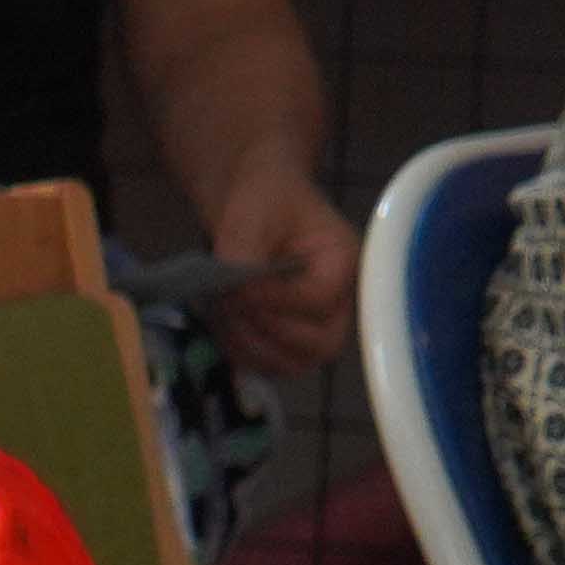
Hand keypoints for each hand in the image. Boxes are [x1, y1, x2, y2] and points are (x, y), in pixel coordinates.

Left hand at [203, 179, 360, 383]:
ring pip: (298, 362)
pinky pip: (275, 365)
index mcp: (343, 261)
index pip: (320, 298)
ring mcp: (318, 323)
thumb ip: (244, 250)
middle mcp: (340, 300)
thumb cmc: (262, 199)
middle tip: (230, 306)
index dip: (275, 300)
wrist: (252, 206)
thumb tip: (238, 292)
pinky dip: (245, 354)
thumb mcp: (251, 211)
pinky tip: (221, 326)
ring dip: (252, 346)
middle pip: (322, 343)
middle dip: (268, 330)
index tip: (238, 288)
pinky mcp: (292, 338)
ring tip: (222, 314)